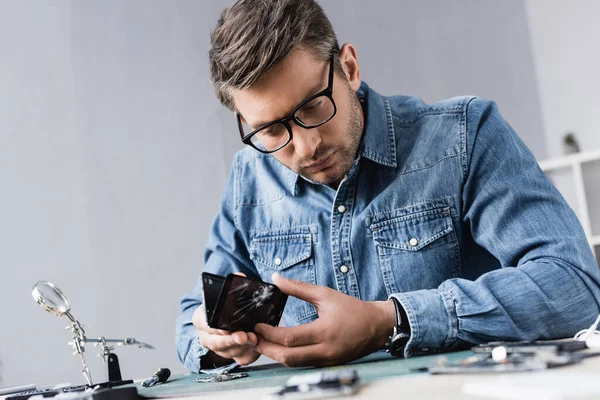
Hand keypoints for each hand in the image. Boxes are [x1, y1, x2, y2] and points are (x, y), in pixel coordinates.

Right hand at [192, 273, 259, 365]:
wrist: (229, 318)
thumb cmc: (226, 306)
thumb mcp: (227, 294)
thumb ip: (233, 284)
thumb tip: (240, 277)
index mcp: (200, 318)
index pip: (204, 323)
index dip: (214, 328)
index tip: (225, 328)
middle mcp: (206, 336)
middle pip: (215, 342)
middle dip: (230, 340)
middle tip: (244, 336)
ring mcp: (218, 348)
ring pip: (228, 352)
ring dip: (242, 347)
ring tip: (254, 339)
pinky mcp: (231, 356)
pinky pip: (239, 359)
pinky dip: (248, 355)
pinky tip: (256, 349)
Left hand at [254, 273, 395, 366]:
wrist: (376, 327)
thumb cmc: (351, 308)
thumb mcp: (325, 294)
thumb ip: (298, 288)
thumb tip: (276, 278)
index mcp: (324, 331)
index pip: (289, 338)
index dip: (269, 334)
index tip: (257, 325)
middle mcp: (325, 350)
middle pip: (287, 357)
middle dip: (266, 350)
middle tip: (252, 339)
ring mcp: (326, 360)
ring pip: (293, 364)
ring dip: (275, 355)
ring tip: (262, 343)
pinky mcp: (327, 364)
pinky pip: (302, 364)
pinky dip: (288, 357)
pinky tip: (279, 348)